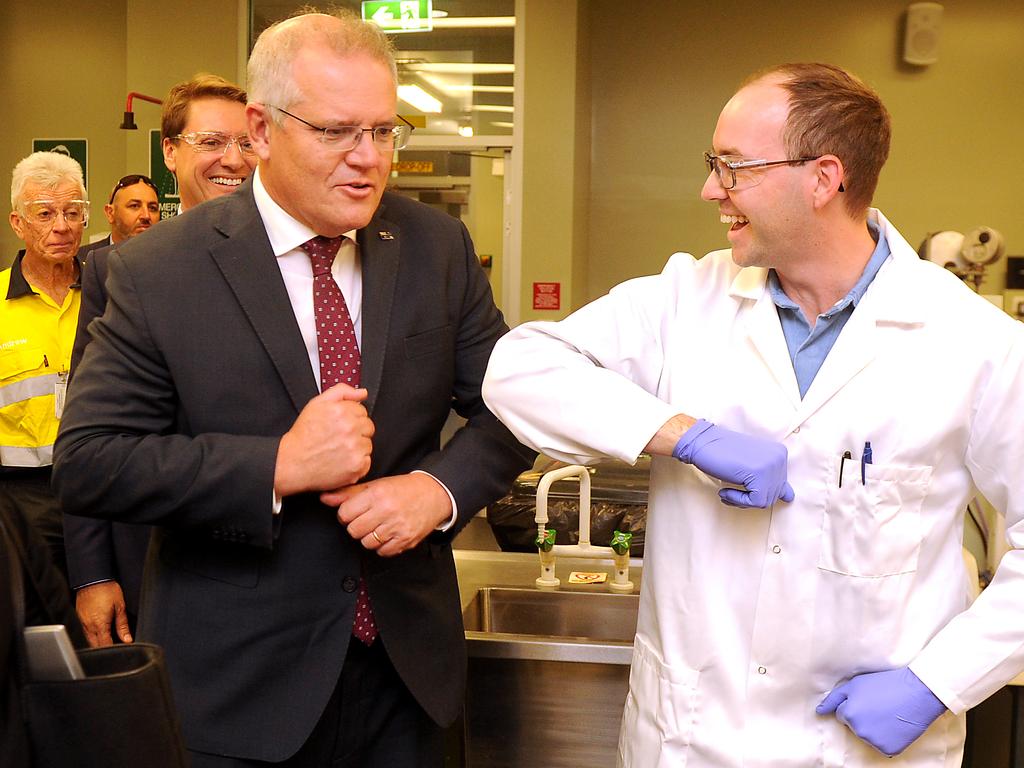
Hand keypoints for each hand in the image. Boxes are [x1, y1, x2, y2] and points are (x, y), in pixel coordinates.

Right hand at [75, 581, 131, 646]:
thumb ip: (122, 625)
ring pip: (88, 640)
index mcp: (100, 624)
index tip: (120, 653)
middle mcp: (89, 626)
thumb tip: (127, 639)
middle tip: (115, 649)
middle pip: (95, 646)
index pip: (105, 645)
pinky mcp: (79, 618)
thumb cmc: (107, 590)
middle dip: (104, 649)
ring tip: (108, 643)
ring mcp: (82, 622)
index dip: (113, 651)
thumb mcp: (120, 606)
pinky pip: (84, 632)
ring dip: (97, 644)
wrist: (92, 578)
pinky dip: (92, 636)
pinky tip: (99, 634)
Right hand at [274, 384, 373, 496]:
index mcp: (341, 411)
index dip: (351, 418)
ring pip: (368, 444)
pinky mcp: (357, 465)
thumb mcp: (316, 404)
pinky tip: (342, 461)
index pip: (362, 411)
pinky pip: (367, 461)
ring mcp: (355, 448)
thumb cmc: (303, 435)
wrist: (292, 462)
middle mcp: (350, 428)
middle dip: (356, 431)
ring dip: (357, 447)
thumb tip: (362, 393)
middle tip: (338, 438)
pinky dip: (357, 463)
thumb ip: (341, 392)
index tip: (339, 426)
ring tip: (338, 450)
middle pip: (368, 427)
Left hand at [325, 474, 451, 556]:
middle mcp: (386, 511)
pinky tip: (388, 533)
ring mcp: (397, 527)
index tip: (355, 511)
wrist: (434, 495)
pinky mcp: (405, 540)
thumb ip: (348, 494)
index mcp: (377, 494)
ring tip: (378, 525)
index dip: (347, 514)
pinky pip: (382, 552)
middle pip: (353, 530)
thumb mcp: (376, 486)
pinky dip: (383, 545)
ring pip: (366, 543)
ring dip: (369, 537)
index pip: (345, 514)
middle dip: (357, 526)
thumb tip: (324, 498)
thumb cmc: (403, 489)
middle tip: (367, 519)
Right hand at [672, 419, 794, 506]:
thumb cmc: (721, 453)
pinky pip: (755, 502)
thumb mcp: (752, 464)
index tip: (743, 485)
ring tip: (728, 490)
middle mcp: (779, 458)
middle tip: (731, 490)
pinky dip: (738, 500)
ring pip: (765, 501)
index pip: (781, 487)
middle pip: (773, 496)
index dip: (760, 492)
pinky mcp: (760, 474)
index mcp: (779, 454)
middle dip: (751, 498)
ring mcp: (771, 465)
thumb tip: (789, 498)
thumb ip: (772, 478)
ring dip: (743, 501)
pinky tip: (725, 490)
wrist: (701, 443)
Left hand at [816, 667, 946, 756]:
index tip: (867, 700)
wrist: (917, 692)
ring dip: (873, 728)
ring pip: (866, 736)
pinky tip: (893, 725)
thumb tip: (819, 712)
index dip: (854, 706)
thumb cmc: (885, 684)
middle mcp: (859, 731)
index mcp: (849, 714)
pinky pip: (880, 746)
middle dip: (862, 717)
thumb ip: (834, 699)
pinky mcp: (889, 750)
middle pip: (853, 726)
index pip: (842, 715)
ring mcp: (874, 742)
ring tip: (887, 713)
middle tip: (878, 705)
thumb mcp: (855, 684)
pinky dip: (886, 738)